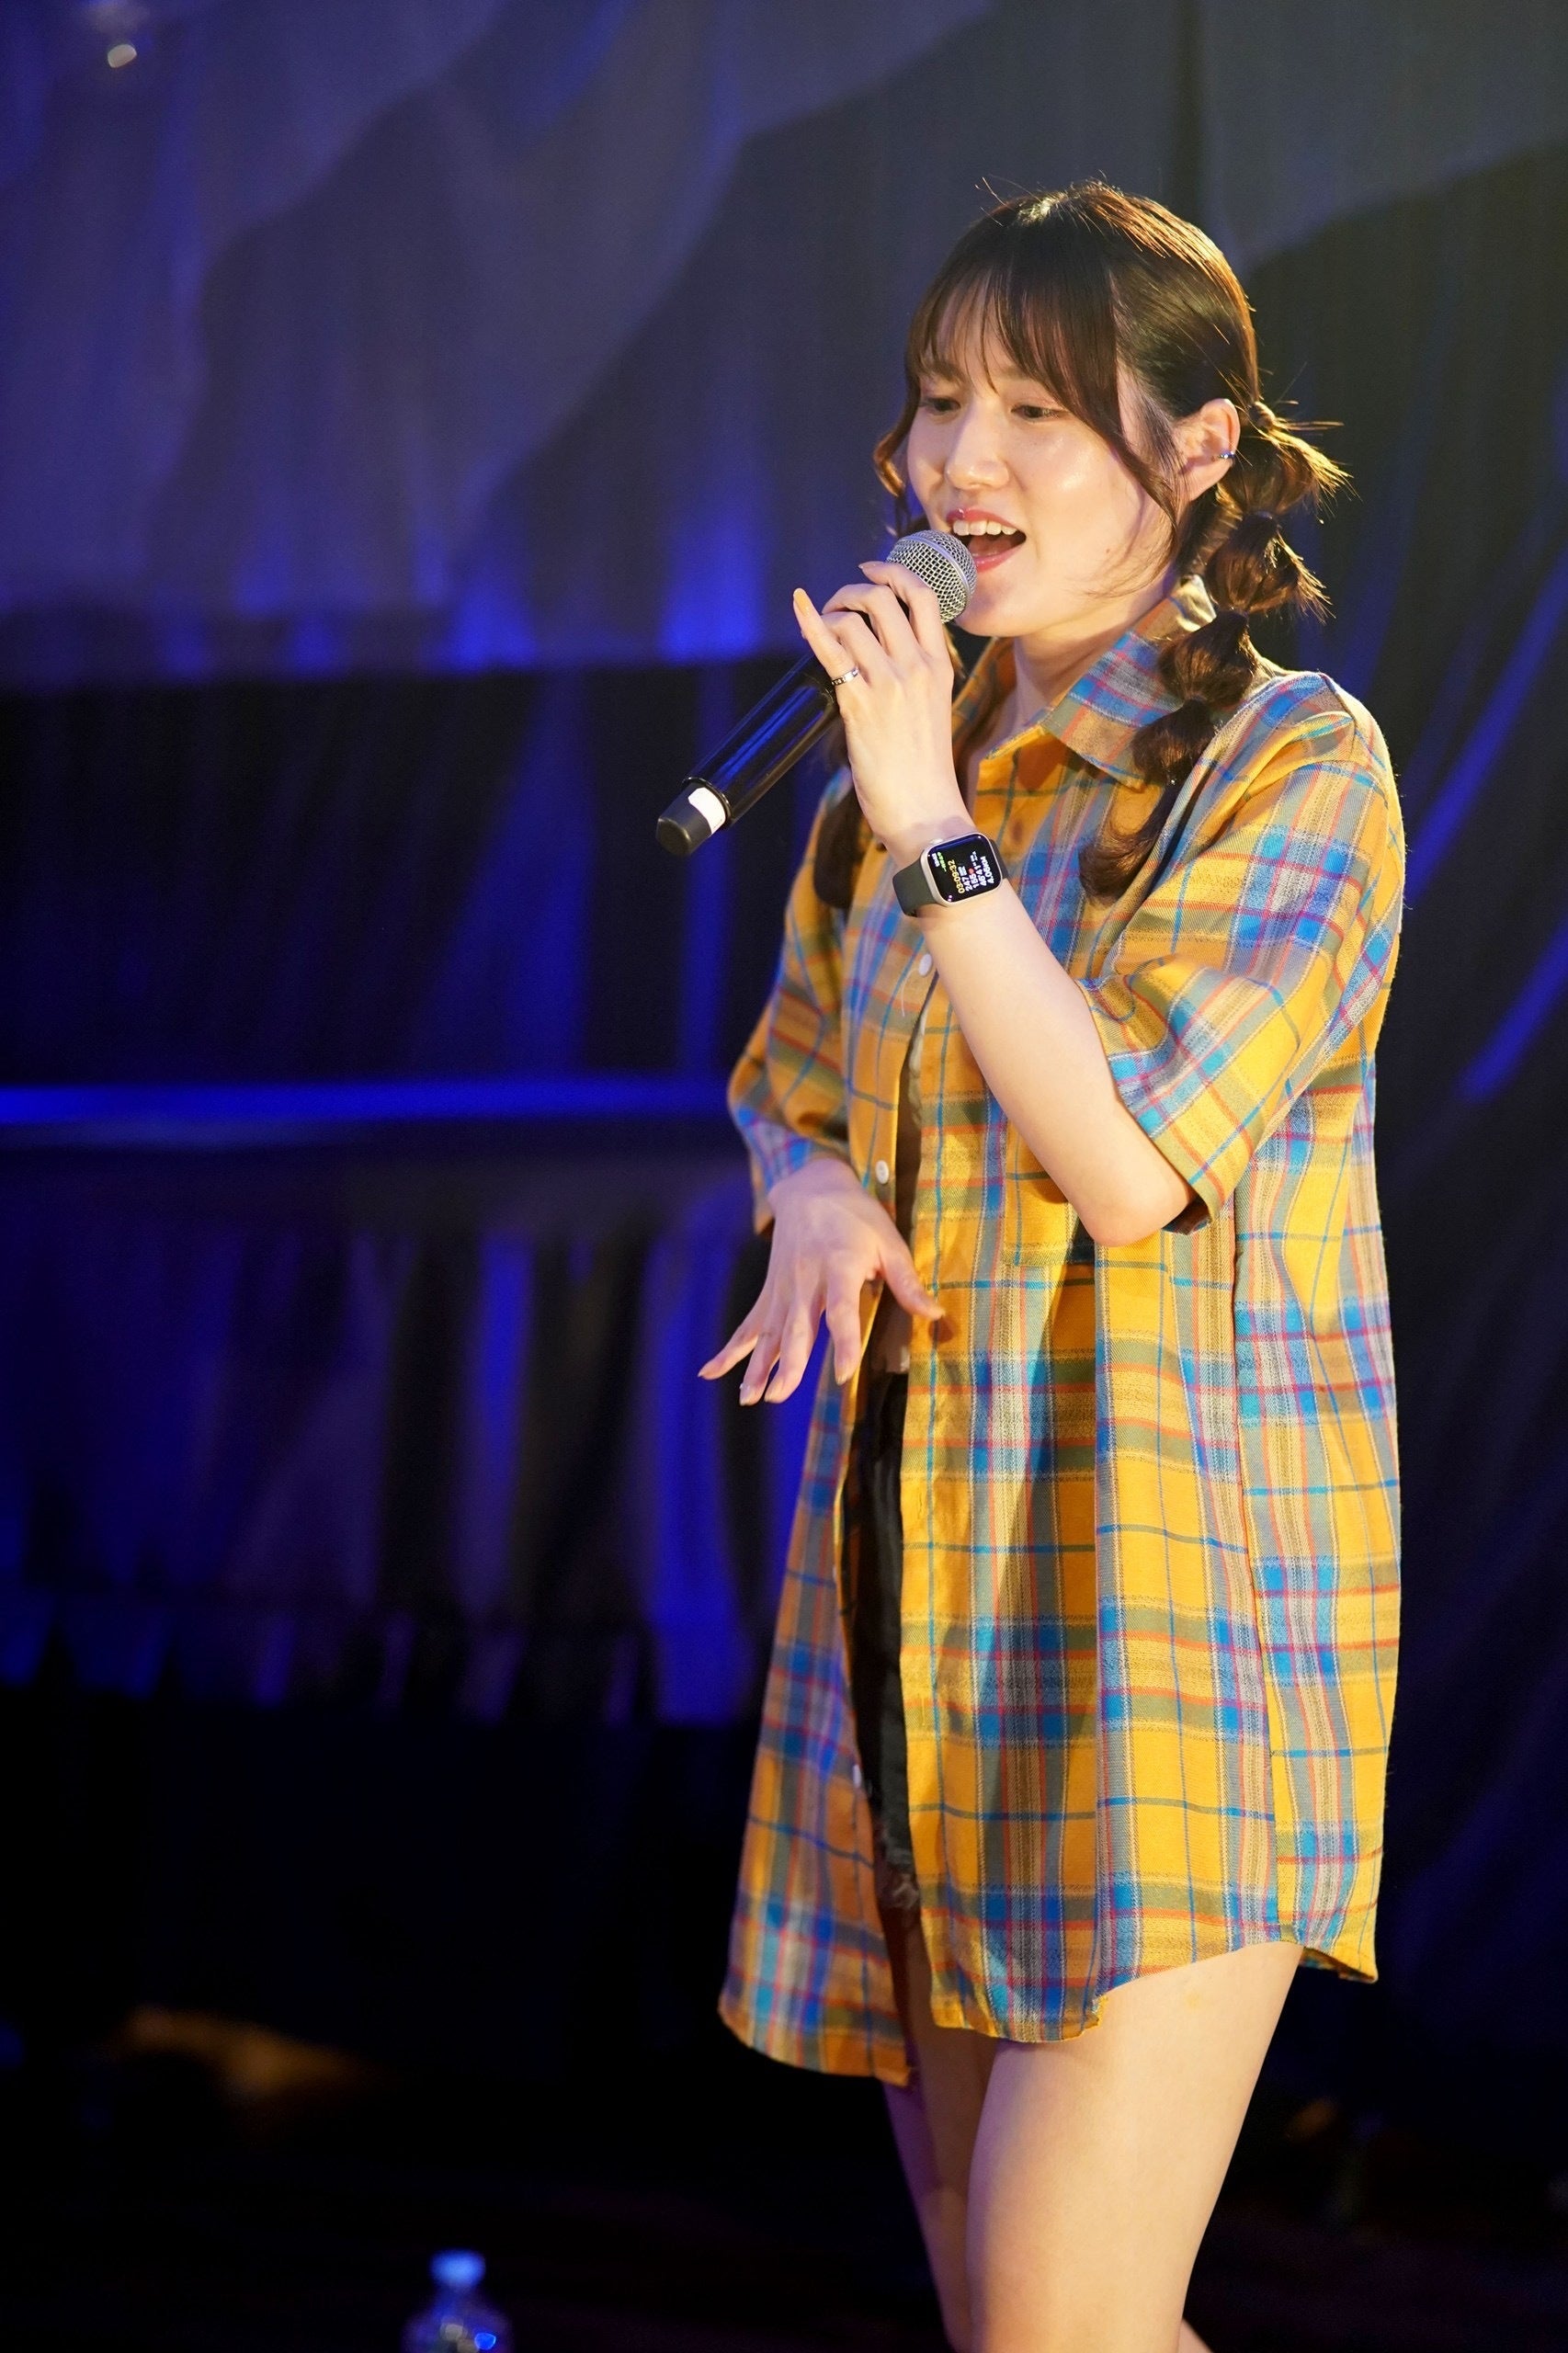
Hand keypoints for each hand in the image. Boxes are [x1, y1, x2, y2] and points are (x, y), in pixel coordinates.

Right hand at [698, 1155, 940, 1402]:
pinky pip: (749, 1325)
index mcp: (839, 1266)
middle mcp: (806, 1280)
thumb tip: (936, 1315)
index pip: (840, 1311)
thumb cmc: (857, 1216)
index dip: (843, 1342)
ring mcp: (783, 1289)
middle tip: (780, 1396)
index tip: (843, 1372)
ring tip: (750, 1399)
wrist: (810, 1187)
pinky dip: (731, 1350)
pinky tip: (711, 1373)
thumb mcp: (889, 1241)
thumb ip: (907, 1282)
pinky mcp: (770, 1293)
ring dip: (758, 1366)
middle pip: (796, 1327)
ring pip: (769, 1333)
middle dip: (788, 1364)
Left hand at [792, 562, 969, 868]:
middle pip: (883, 598)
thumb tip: (876, 655)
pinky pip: (831, 650)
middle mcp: (919, 667)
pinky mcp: (861, 705)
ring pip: (854, 620)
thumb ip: (913, 679)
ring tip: (823, 632)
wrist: (925, 810)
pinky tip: (799, 605)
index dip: (894, 572)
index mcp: (941, 666)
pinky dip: (811, 622)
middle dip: (852, 590)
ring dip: (831, 615)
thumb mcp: (932, 711)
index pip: (923, 597)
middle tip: (837, 606)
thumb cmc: (924, 770)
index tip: (871, 568)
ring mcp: (891, 684)